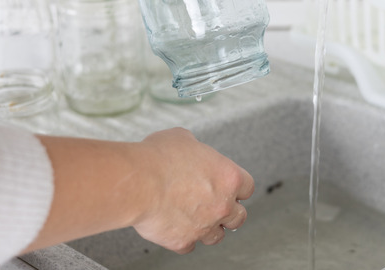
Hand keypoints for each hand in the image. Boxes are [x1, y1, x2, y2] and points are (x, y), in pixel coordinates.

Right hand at [27, 128, 253, 254]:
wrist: (137, 183)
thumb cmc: (157, 159)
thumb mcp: (183, 138)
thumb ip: (195, 149)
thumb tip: (190, 149)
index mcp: (229, 177)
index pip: (247, 187)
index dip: (237, 187)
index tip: (231, 188)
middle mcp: (222, 204)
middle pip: (239, 216)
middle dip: (228, 212)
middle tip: (217, 206)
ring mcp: (204, 225)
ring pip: (216, 236)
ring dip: (209, 228)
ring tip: (197, 219)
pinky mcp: (183, 241)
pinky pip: (189, 245)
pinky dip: (183, 238)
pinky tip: (177, 228)